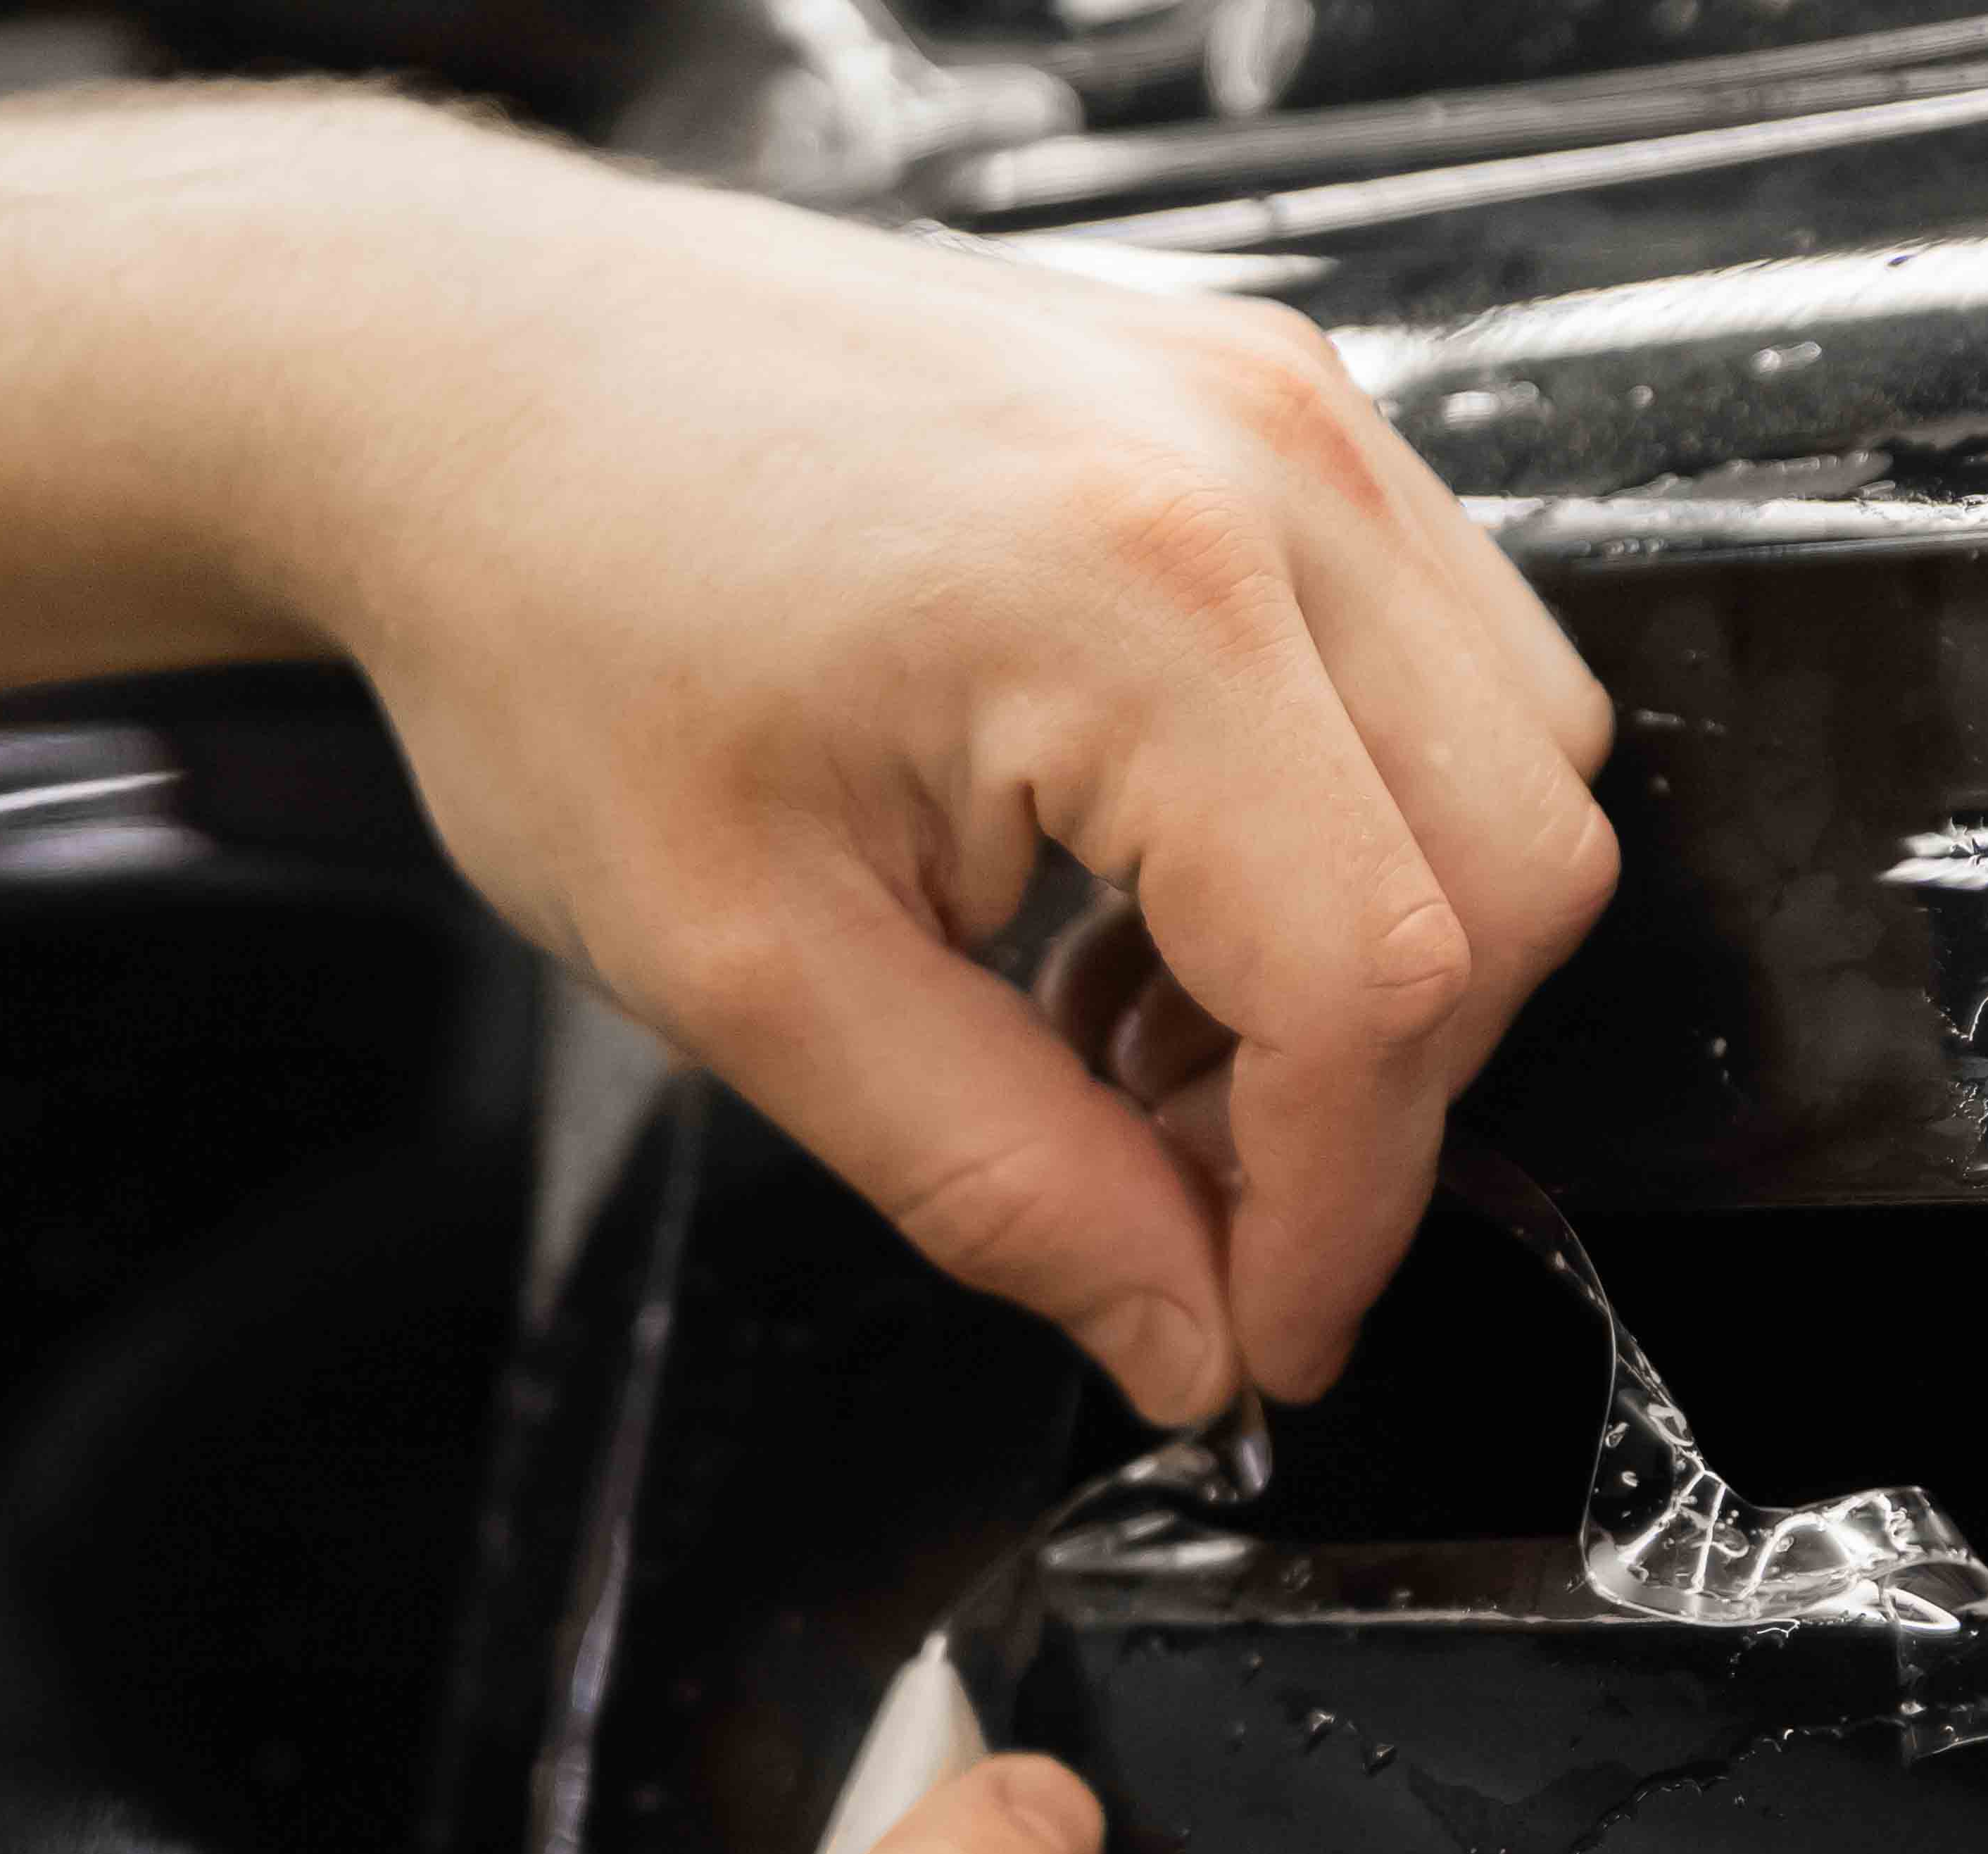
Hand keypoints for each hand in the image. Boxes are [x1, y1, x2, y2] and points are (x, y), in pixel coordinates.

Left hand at [254, 148, 1616, 1415]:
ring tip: (1135, 1019)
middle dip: (1372, 1092)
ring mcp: (1286, 411)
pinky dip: (1349, 825)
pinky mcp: (1273, 404)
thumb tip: (1193, 1342)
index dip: (1338, 1210)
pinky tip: (1155, 889)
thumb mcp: (751, 973)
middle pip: (1514, 876)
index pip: (1377, 979)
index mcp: (1137, 599)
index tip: (1260, 1335)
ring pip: (1518, 767)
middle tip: (1175, 1185)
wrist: (468, 377)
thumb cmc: (558, 619)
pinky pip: (1443, 659)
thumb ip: (1007, 1187)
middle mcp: (1262, 472)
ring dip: (1376, 954)